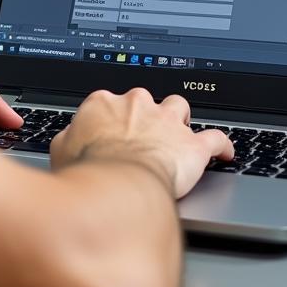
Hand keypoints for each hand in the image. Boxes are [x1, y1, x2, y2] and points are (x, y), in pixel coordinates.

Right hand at [50, 88, 234, 198]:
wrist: (118, 185)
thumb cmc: (88, 171)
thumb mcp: (61, 152)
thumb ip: (68, 139)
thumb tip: (68, 140)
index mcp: (104, 103)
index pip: (110, 102)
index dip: (113, 119)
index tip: (113, 132)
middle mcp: (138, 104)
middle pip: (146, 100)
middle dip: (145, 117)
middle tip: (141, 138)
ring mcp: (167, 122)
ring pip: (179, 107)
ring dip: (179, 121)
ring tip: (178, 134)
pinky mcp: (192, 145)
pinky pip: (216, 139)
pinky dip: (222, 146)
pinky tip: (225, 153)